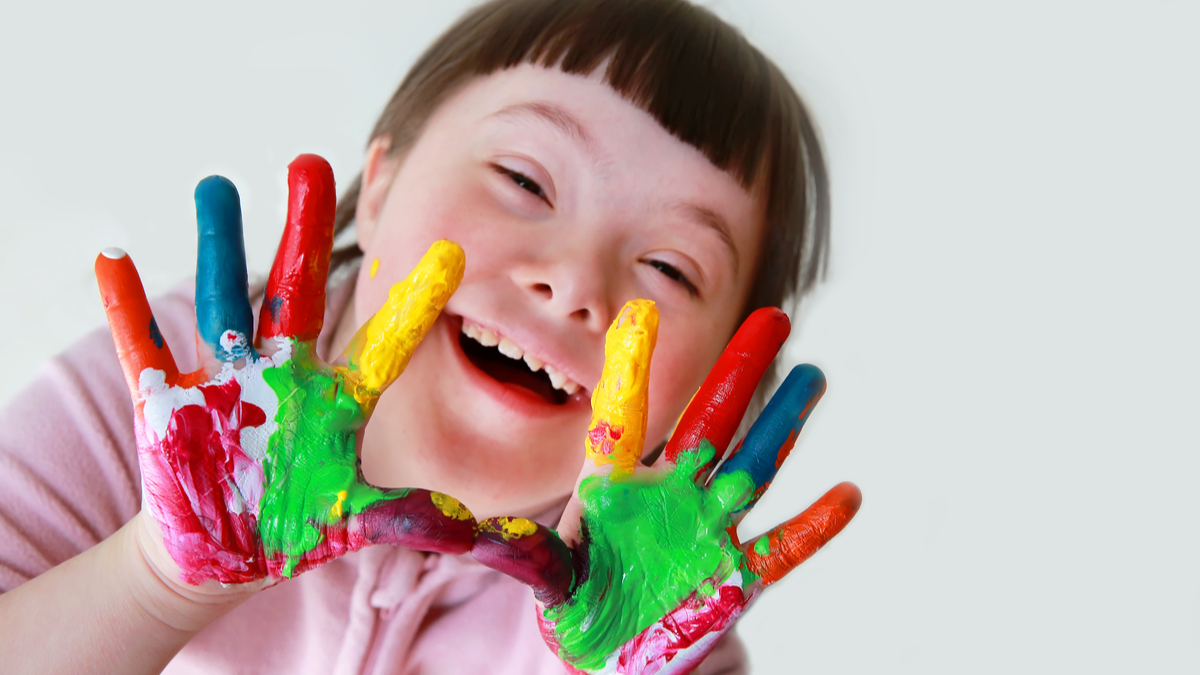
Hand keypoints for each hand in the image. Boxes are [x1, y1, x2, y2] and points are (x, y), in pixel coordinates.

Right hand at [95, 154, 476, 585]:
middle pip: (298, 293)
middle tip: (309, 164)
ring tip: (216, 184)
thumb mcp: (355, 519)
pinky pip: (147, 349)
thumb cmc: (296, 522)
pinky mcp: (170, 403)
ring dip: (216, 245)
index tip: (449, 252)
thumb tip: (474, 529)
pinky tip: (114, 262)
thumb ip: (410, 517)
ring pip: (223, 300)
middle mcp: (286, 374)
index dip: (414, 304)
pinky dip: (129, 311)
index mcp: (337, 400)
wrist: (226, 547)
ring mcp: (227, 381)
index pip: (385, 345)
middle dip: (302, 233)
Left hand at [471, 300, 861, 673]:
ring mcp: (708, 530)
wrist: (611, 652)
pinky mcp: (737, 576)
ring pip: (754, 466)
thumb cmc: (577, 604)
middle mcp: (670, 494)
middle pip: (711, 420)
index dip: (631, 368)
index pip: (625, 417)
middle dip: (740, 370)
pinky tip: (848, 493)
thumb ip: (516, 553)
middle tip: (772, 316)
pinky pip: (783, 547)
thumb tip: (452, 527)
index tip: (638, 312)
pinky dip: (815, 526)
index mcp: (618, 486)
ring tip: (814, 376)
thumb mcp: (549, 574)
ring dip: (784, 425)